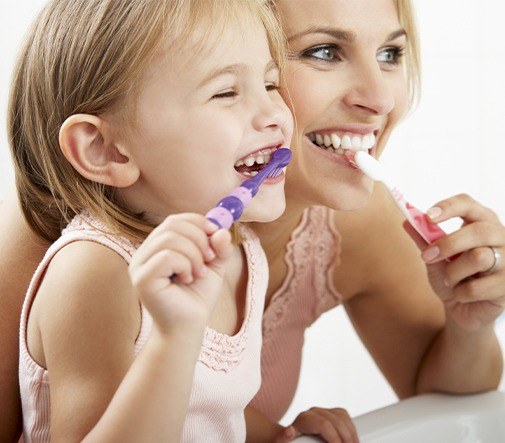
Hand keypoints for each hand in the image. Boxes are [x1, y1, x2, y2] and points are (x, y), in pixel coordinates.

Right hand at [129, 213, 233, 333]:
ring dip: (194, 254)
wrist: (188, 327)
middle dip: (199, 238)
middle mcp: (145, 252)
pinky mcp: (141, 279)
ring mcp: (139, 265)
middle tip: (210, 258)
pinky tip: (188, 279)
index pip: (175, 220)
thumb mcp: (215, 266)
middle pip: (172, 224)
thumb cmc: (197, 296)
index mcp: (158, 246)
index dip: (198, 222)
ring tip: (200, 272)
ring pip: (169, 238)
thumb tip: (221, 229)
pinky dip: (185, 265)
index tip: (216, 234)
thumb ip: (220, 247)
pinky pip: (166, 257)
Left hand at [275, 407, 357, 442]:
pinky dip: (351, 429)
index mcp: (303, 419)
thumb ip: (285, 437)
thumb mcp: (284, 441)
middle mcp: (313, 412)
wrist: (289, 437)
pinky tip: (352, 440)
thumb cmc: (287, 442)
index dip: (334, 438)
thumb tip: (289, 431)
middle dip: (345, 438)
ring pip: (342, 417)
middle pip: (336, 421)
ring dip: (351, 433)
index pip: (324, 424)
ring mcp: (323, 411)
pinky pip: (344, 417)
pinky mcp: (330, 413)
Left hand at [406, 193, 504, 330]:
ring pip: (479, 258)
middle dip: (448, 244)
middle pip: (479, 231)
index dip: (449, 207)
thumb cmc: (451, 276)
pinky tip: (462, 294)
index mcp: (481, 223)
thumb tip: (407, 220)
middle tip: (427, 256)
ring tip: (450, 280)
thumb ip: (424, 239)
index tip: (428, 216)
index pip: (469, 204)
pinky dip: (460, 293)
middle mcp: (501, 237)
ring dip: (453, 272)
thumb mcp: (434, 256)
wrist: (462, 309)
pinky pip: (477, 287)